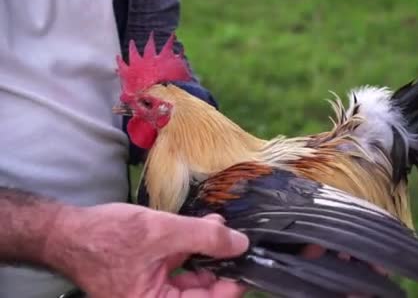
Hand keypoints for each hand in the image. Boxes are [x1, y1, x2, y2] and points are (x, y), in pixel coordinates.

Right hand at [44, 203, 248, 297]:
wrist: (66, 232)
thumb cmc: (107, 237)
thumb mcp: (163, 232)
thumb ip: (204, 238)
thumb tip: (240, 244)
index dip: (231, 285)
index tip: (248, 264)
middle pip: (200, 292)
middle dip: (220, 265)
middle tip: (237, 243)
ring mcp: (151, 291)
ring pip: (192, 278)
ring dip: (208, 254)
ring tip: (220, 230)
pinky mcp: (149, 277)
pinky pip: (178, 269)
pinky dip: (191, 250)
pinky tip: (205, 229)